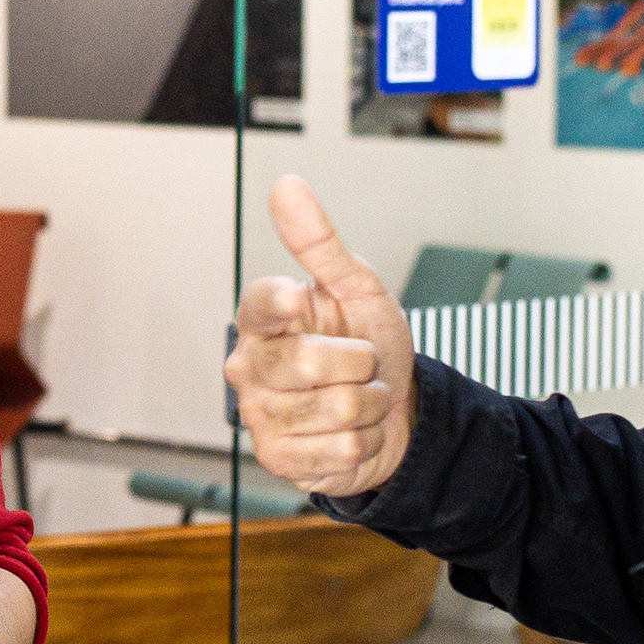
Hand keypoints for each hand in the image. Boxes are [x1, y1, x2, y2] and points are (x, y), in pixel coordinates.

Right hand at [228, 175, 414, 497]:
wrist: (393, 411)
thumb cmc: (369, 343)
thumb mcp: (357, 287)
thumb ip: (319, 241)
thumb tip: (287, 185)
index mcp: (261, 318)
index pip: (262, 302)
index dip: (290, 306)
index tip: (304, 305)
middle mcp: (249, 365)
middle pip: (310, 363)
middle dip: (362, 363)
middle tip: (360, 363)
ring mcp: (259, 415)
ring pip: (337, 409)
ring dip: (369, 405)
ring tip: (359, 396)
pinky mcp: (278, 458)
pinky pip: (341, 449)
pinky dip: (365, 441)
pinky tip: (353, 432)